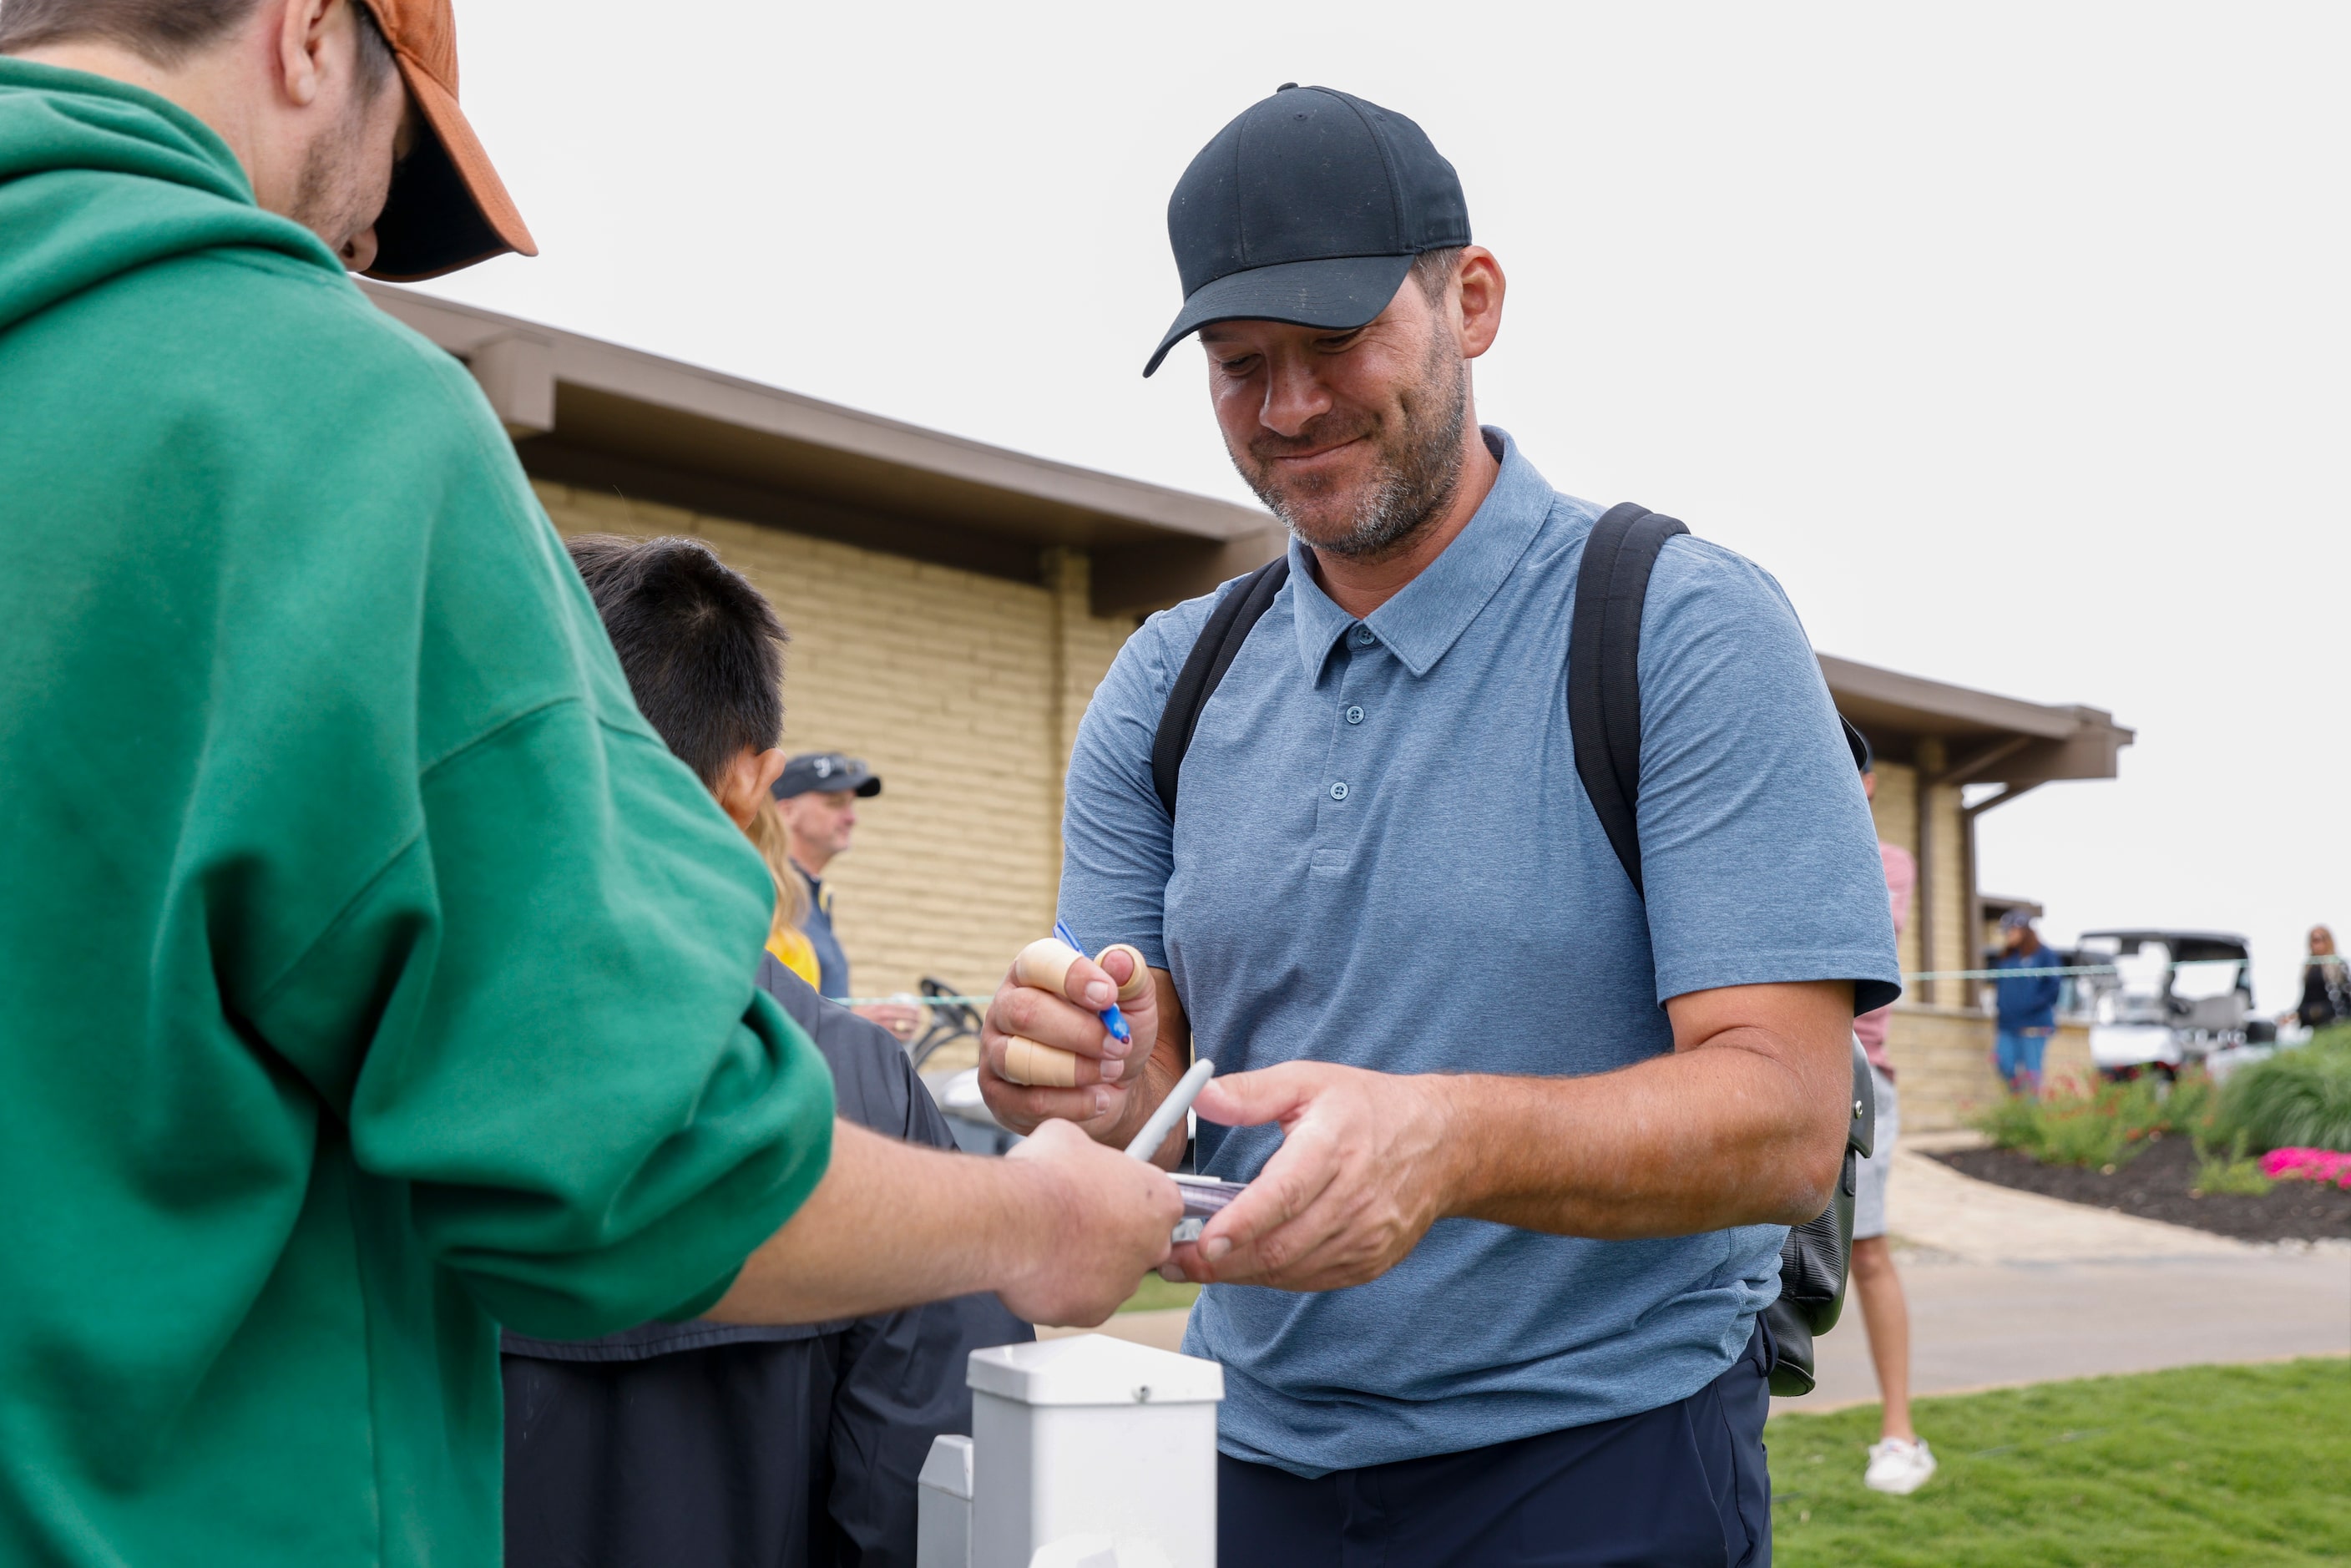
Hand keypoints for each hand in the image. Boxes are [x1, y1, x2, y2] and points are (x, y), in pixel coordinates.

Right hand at [853, 1001, 921, 1042]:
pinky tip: (909, 1035)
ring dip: (912, 1027)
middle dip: (915, 1018)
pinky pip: (899, 1037)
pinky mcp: (882, 1037)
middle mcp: (883, 1016)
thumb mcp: (869, 1007)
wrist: (846, 1028)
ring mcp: (883, 1027)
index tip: (917, 1010)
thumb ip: (881, 1006)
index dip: (912, 1009)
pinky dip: (906, 1036)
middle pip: (906, 1016)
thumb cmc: (859, 1017)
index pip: (903, 1007)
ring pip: (904, 1027)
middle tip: (918, 1019)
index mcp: (881, 1007)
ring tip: (915, 1027)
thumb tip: (898, 1005)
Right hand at [979, 944, 1159, 1143]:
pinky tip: (1098, 1098)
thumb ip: (1130, 975)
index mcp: (1032, 972)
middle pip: (1024, 1013)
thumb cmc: (1114, 1032)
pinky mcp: (998, 1096)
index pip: (1038, 962)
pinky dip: (1073, 1104)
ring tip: (1112, 1071)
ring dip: (1076, 1070)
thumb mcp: (1133, 1000)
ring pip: (1020, 1061)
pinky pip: (1030, 1102)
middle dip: (1079, 1033)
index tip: (1108, 996)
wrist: (1113, 1085)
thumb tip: (1119, 960)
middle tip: (1118, 1045)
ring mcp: (995, 1053)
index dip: (1073, 977)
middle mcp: (1005, 1008)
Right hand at [997, 1119, 1181, 1324]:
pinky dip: (1062, 1289)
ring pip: (1107, 1275)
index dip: (1123, 1199)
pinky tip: (1042, 1266)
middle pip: (1137, 1243)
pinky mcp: (1095, 1312)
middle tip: (1075, 1220)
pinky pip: (1081, 1301)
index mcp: (1159, 1200)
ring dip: (1085, 1263)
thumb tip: (1076, 1152)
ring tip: (1051, 1241)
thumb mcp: (1069, 1138)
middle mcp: (1153, 1246)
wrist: (1014, 1220)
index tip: (1102, 1198)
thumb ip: (1088, 1152)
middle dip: (1108, 1235)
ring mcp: (1125, 1283)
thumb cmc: (1044, 1178)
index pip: (1155, 1204)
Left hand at [1166, 1063, 1459, 1292]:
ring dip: (1240, 1274)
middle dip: (1221, 1262)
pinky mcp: (1371, 1261)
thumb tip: (1198, 1097)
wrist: (1443, 1143)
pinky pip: (1310, 1279)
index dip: (1242, 1223)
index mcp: (1334, 1146)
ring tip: (1195, 1265)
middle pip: (1282, 1245)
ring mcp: (1366, 1236)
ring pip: (1292, 1270)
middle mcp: (1355, 1197)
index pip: (1285, 1194)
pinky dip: (1272, 1277)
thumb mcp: (1308, 1081)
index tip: (1203, 1242)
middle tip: (1172, 1260)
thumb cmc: (1368, 1108)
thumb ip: (1250, 1093)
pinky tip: (1244, 1265)